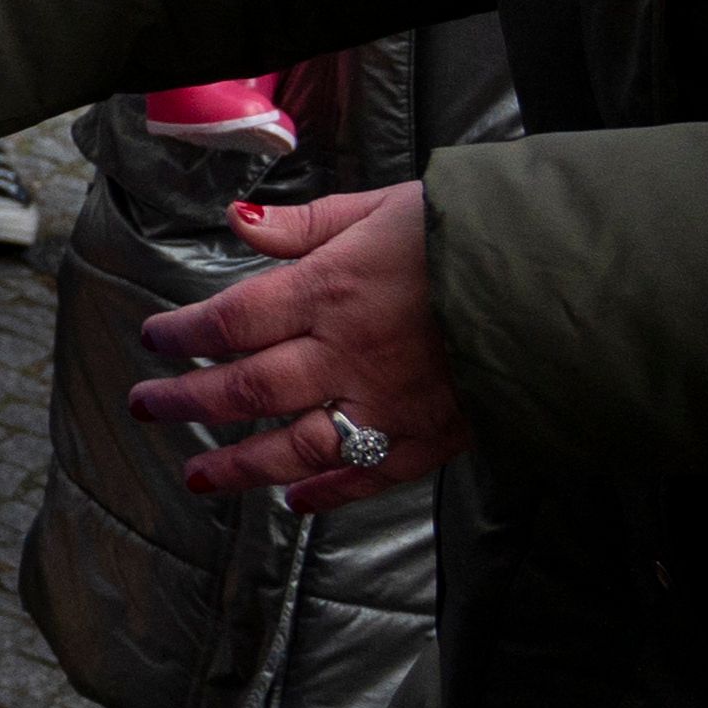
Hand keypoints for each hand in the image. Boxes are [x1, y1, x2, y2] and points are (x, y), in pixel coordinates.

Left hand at [128, 180, 464, 508]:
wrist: (561, 281)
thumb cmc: (470, 234)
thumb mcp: (381, 207)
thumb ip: (305, 223)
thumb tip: (238, 222)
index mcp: (331, 291)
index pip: (231, 320)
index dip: (182, 334)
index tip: (154, 340)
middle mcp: (349, 354)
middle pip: (248, 388)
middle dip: (187, 402)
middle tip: (147, 408)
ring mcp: (389, 402)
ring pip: (297, 446)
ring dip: (241, 466)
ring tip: (199, 476)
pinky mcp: (433, 436)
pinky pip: (369, 476)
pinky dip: (329, 492)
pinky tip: (297, 501)